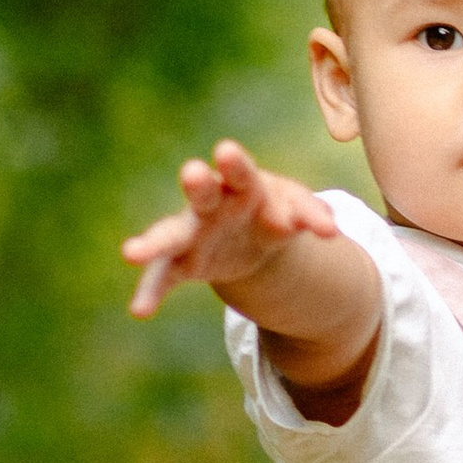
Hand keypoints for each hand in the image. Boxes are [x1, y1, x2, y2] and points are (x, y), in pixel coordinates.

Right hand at [121, 137, 348, 321]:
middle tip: (192, 173)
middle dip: (198, 184)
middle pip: (202, 193)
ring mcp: (193, 233)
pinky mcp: (183, 262)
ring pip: (170, 235)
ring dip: (153, 244)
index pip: (240, 172)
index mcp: (243, 184)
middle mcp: (212, 204)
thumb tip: (332, 232)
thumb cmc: (277, 208)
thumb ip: (313, 215)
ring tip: (131, 253)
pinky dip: (151, 292)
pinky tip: (139, 310)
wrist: (258, 236)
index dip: (234, 165)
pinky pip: (163, 276)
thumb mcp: (299, 209)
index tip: (226, 152)